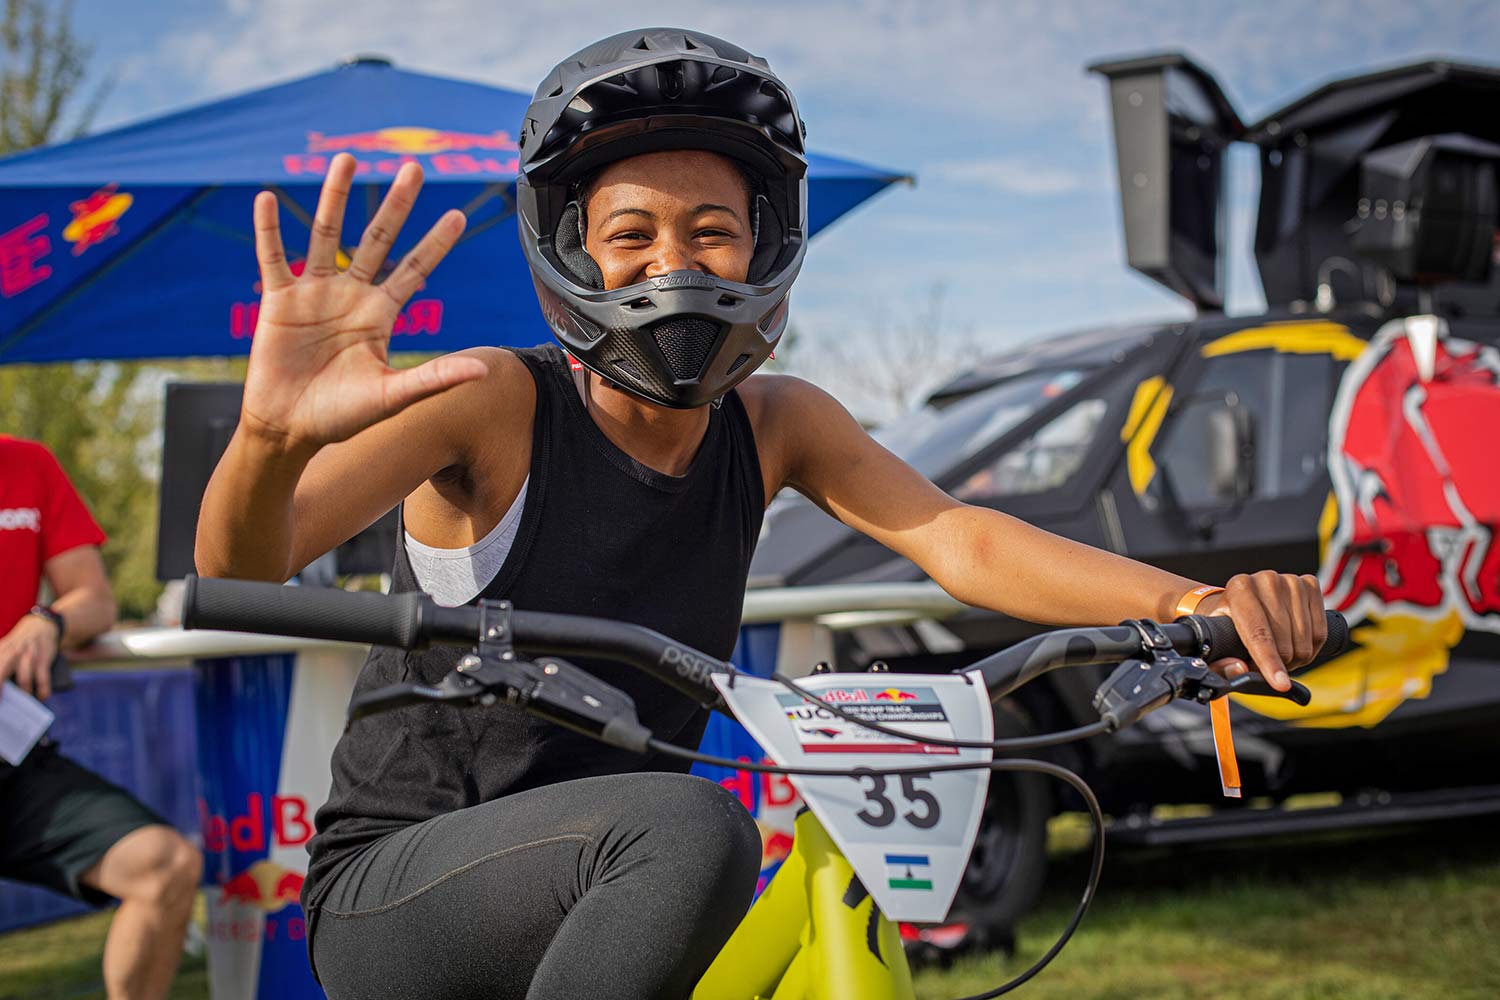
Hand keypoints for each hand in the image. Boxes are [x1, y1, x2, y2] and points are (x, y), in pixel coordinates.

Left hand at [0, 614, 60, 699]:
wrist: (41, 625)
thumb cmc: (19, 642)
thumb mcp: (4, 647)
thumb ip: (0, 660)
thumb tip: (2, 685)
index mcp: (0, 651)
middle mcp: (12, 652)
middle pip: (2, 673)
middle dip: (0, 689)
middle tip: (1, 703)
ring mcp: (29, 656)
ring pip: (24, 679)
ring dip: (24, 693)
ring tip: (24, 701)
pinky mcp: (43, 659)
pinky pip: (43, 678)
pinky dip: (43, 690)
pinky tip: (42, 696)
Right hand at [242, 153, 487, 452]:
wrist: (291, 429)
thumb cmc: (341, 416)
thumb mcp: (392, 396)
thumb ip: (434, 379)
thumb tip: (483, 371)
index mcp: (380, 313)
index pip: (414, 268)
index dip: (435, 243)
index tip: (458, 215)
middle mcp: (350, 294)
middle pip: (377, 238)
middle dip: (396, 205)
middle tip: (414, 167)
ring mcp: (314, 293)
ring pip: (326, 234)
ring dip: (335, 198)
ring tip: (346, 160)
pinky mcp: (278, 300)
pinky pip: (271, 258)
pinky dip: (268, 230)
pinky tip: (265, 199)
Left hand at [1198, 572, 1327, 691]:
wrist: (1241, 601)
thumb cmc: (1227, 625)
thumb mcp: (1216, 643)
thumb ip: (1219, 664)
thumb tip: (1239, 669)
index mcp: (1239, 588)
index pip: (1258, 633)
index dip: (1270, 662)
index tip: (1281, 684)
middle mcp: (1266, 580)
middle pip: (1284, 641)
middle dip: (1279, 664)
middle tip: (1267, 667)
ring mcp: (1291, 581)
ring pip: (1305, 640)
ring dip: (1296, 658)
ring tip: (1279, 655)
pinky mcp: (1310, 585)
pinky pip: (1320, 632)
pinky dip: (1310, 648)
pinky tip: (1295, 644)